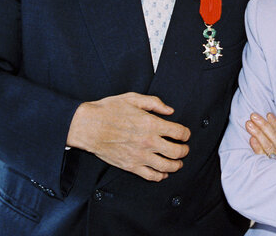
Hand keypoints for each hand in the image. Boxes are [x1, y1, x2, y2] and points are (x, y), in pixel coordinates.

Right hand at [66, 92, 190, 181]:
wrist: (88, 126)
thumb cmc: (108, 110)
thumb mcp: (133, 98)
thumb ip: (155, 103)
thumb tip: (170, 110)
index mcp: (151, 123)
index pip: (179, 132)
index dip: (186, 134)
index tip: (185, 134)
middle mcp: (149, 141)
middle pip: (177, 151)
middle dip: (185, 150)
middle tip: (185, 149)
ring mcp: (140, 155)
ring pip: (167, 166)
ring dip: (176, 165)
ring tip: (178, 162)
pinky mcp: (131, 166)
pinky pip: (151, 176)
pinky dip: (160, 176)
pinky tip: (162, 173)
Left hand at [245, 112, 275, 161]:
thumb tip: (268, 133)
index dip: (275, 124)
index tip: (268, 114)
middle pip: (275, 138)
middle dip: (264, 125)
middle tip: (253, 116)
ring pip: (269, 146)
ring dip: (258, 133)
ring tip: (249, 124)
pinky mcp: (271, 171)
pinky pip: (264, 158)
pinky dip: (258, 148)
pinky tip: (252, 140)